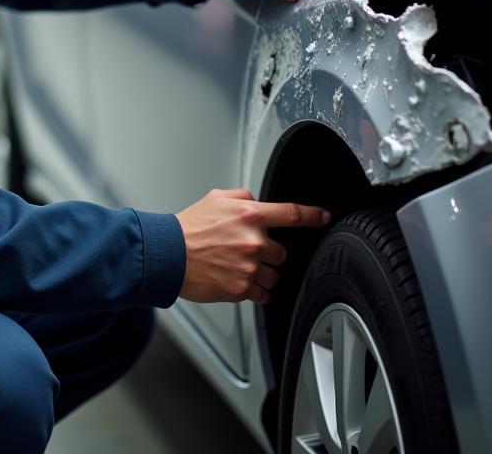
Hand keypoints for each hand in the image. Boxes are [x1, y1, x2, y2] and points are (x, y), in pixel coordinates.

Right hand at [176, 189, 329, 302]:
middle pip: (282, 252)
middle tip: (245, 250)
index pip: (291, 214)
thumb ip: (243, 197)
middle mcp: (253, 241)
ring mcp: (249, 267)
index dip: (313, 215)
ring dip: (263, 273)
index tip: (323, 217)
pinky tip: (240, 280)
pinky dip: (256, 289)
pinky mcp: (241, 289)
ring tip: (239, 266)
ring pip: (274, 275)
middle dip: (268, 252)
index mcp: (249, 215)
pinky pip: (263, 294)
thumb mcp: (216, 198)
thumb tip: (257, 202)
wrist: (168, 254)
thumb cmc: (189, 227)